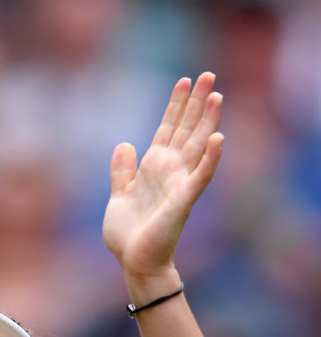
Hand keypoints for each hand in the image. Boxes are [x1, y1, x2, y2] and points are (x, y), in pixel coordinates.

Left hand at [102, 72, 222, 290]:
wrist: (134, 261)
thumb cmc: (128, 235)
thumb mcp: (118, 196)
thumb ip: (121, 171)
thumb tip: (124, 144)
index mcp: (154, 167)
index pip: (168, 128)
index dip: (175, 105)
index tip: (184, 81)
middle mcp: (170, 171)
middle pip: (187, 129)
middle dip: (196, 103)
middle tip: (209, 74)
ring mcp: (179, 184)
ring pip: (198, 146)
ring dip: (208, 122)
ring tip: (216, 95)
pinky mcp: (183, 201)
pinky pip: (200, 177)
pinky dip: (210, 159)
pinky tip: (218, 139)